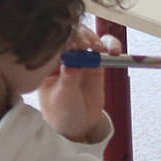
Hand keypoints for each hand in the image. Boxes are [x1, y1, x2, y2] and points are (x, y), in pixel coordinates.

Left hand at [38, 25, 116, 142]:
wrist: (77, 124)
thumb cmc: (61, 112)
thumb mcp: (62, 98)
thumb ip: (67, 81)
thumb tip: (70, 64)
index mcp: (47, 63)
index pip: (56, 42)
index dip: (66, 39)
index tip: (75, 45)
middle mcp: (64, 56)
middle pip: (74, 35)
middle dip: (82, 36)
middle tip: (88, 46)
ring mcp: (81, 58)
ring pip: (90, 38)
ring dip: (98, 39)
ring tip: (101, 49)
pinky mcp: (96, 62)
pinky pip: (104, 48)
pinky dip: (111, 46)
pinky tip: (113, 51)